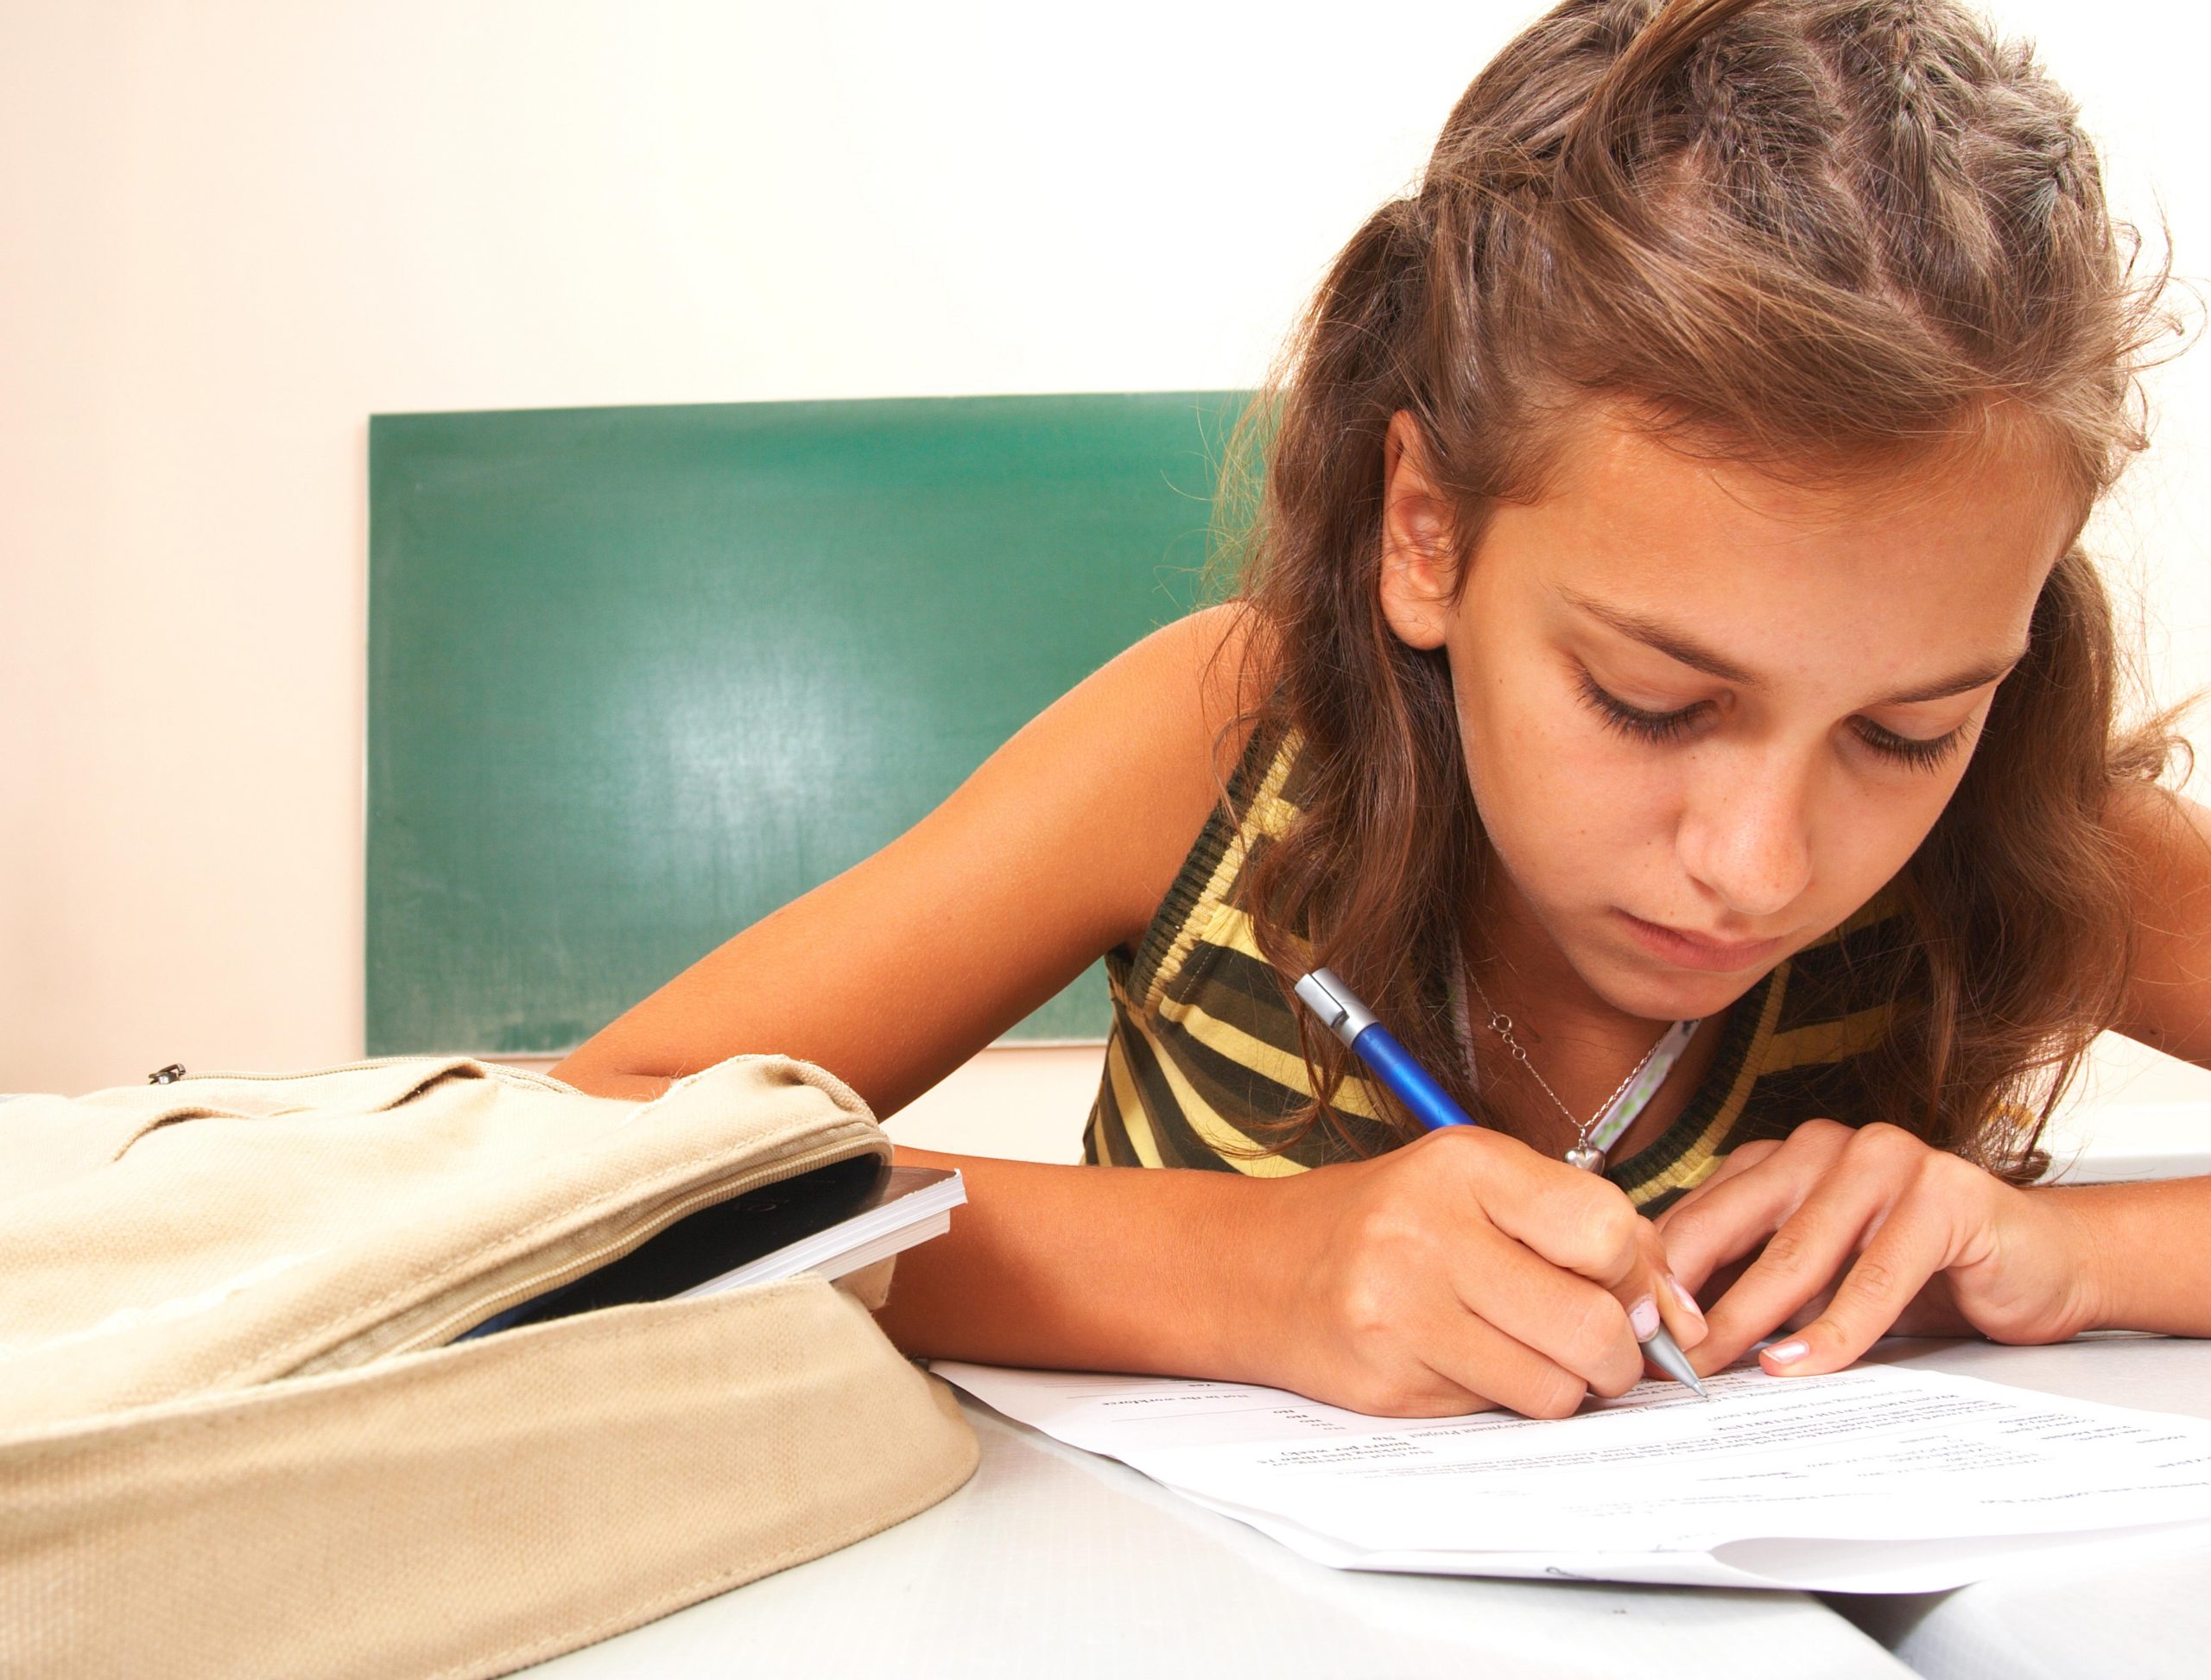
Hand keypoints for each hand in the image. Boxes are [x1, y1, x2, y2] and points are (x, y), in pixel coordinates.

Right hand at [1258, 1126, 1707, 1417]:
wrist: (1257, 1267)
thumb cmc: (1386, 1222)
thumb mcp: (1478, 1188)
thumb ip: (1579, 1230)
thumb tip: (1677, 1316)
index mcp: (1464, 1163)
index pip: (1606, 1230)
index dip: (1634, 1275)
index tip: (1621, 1291)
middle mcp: (1428, 1229)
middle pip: (1592, 1324)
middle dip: (1617, 1355)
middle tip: (1599, 1350)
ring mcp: (1400, 1308)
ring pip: (1554, 1388)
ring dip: (1562, 1387)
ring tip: (1526, 1354)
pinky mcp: (1386, 1378)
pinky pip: (1496, 1413)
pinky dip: (1500, 1400)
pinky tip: (1464, 1363)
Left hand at [1655, 1119, 2103, 1376]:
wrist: (2040, 1263)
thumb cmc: (1919, 1272)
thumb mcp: (1819, 1279)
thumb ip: (1752, 1284)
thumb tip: (1665, 1337)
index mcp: (1781, 1158)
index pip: (1699, 1215)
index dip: (1658, 1277)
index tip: (1626, 1332)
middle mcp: (1824, 1147)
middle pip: (1731, 1226)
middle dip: (1686, 1297)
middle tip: (1652, 1356)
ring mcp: (1884, 1162)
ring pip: (1797, 1254)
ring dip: (1747, 1318)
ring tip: (1711, 1368)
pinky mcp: (1943, 1196)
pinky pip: (1875, 1276)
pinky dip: (1834, 1329)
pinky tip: (1798, 1363)